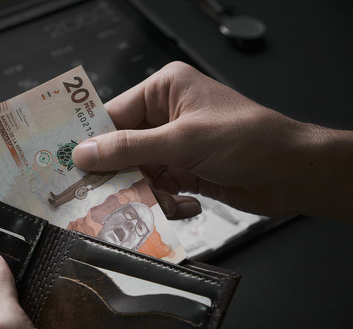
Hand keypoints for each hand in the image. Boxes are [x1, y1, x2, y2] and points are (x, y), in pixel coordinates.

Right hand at [73, 61, 352, 220]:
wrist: (293, 173)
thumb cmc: (248, 140)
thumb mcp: (183, 141)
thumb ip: (130, 148)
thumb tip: (84, 153)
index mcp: (165, 90)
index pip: (114, 114)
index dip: (92, 140)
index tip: (69, 165)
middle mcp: (166, 116)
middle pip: (122, 147)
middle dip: (120, 173)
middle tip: (103, 195)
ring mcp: (175, 146)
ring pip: (138, 172)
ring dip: (146, 191)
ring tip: (160, 202)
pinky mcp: (184, 171)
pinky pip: (157, 188)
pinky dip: (165, 201)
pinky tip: (185, 203)